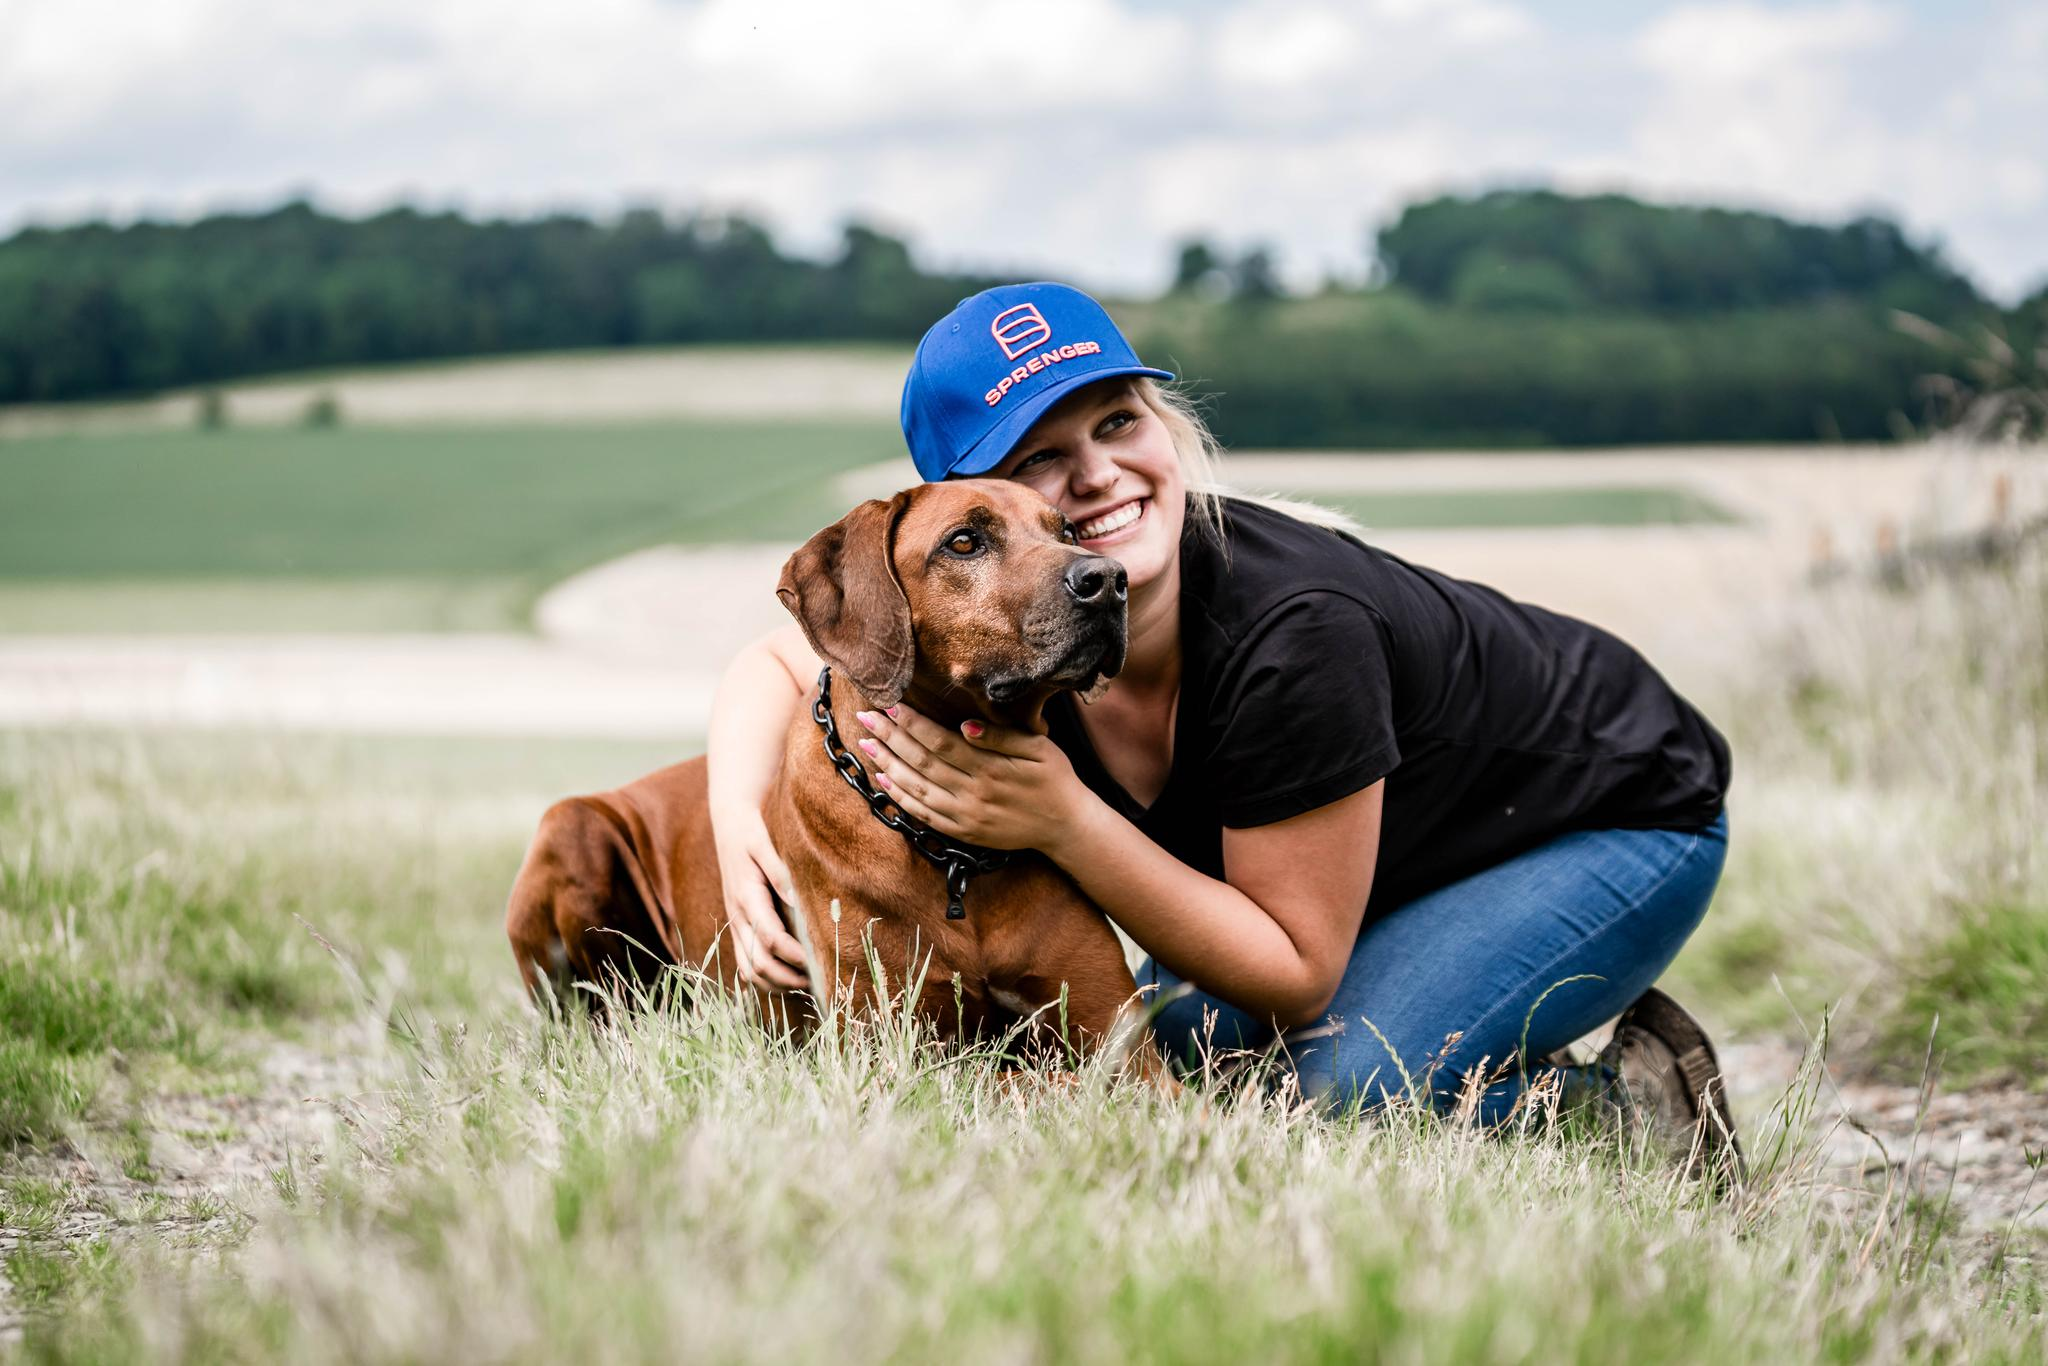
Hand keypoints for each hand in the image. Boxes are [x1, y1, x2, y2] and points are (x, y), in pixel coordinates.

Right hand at [710, 801, 808, 990]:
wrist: (728, 824)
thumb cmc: (751, 832)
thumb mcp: (764, 844)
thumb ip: (780, 872)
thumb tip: (797, 900)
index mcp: (746, 897)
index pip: (770, 938)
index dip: (794, 955)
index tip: (818, 962)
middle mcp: (736, 916)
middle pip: (758, 963)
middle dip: (787, 977)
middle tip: (817, 981)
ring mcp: (734, 923)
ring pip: (748, 969)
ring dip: (775, 983)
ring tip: (804, 984)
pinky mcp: (736, 925)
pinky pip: (744, 962)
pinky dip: (763, 977)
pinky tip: (785, 978)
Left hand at [851, 703, 1086, 854]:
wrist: (1065, 825)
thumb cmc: (1053, 778)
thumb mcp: (1038, 748)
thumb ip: (1000, 736)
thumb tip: (965, 725)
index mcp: (990, 769)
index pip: (940, 741)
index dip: (912, 723)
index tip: (891, 705)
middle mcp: (973, 794)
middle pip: (921, 762)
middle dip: (890, 738)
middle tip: (866, 718)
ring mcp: (965, 816)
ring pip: (915, 789)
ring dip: (887, 765)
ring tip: (865, 744)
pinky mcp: (962, 832)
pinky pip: (923, 815)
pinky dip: (900, 798)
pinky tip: (883, 780)